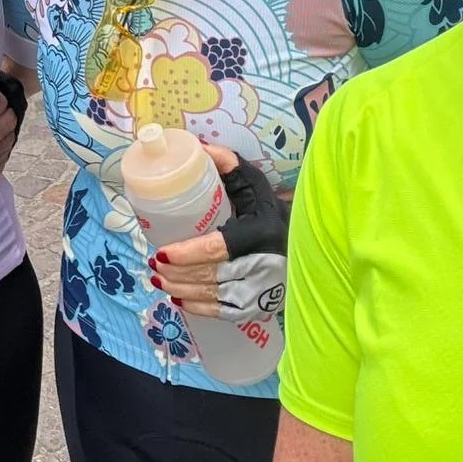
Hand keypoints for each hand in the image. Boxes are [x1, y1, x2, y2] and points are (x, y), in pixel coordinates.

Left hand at [149, 145, 286, 320]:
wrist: (308, 245)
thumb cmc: (273, 211)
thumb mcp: (255, 185)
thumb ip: (229, 165)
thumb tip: (198, 148)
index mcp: (260, 233)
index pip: (217, 249)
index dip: (187, 254)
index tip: (162, 252)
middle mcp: (263, 266)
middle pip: (210, 276)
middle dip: (177, 273)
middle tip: (154, 265)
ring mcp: (262, 291)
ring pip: (214, 297)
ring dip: (182, 290)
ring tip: (159, 279)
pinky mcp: (260, 307)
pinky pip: (224, 313)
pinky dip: (199, 308)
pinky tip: (179, 299)